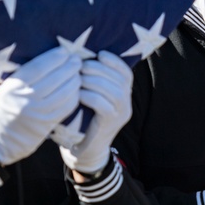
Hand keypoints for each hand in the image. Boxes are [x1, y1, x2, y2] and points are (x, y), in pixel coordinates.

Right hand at [0, 47, 81, 165]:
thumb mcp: (3, 90)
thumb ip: (22, 78)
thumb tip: (45, 63)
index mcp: (13, 87)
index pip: (40, 66)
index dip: (55, 57)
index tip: (64, 51)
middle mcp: (27, 99)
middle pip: (56, 77)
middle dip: (70, 66)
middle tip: (77, 59)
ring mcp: (39, 113)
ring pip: (65, 91)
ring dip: (75, 80)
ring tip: (78, 74)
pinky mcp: (48, 124)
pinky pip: (67, 107)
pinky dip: (74, 96)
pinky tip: (76, 90)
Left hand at [58, 51, 133, 173]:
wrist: (85, 149)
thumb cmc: (84, 119)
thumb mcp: (93, 98)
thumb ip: (95, 81)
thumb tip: (83, 57)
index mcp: (124, 95)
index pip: (126, 73)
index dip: (115, 61)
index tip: (99, 54)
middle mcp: (127, 104)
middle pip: (119, 79)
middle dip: (99, 69)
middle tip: (81, 66)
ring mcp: (121, 114)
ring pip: (113, 90)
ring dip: (93, 81)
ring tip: (78, 78)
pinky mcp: (111, 123)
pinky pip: (103, 104)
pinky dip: (89, 96)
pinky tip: (78, 94)